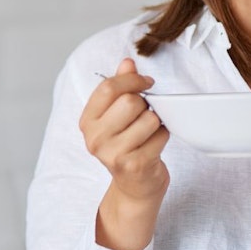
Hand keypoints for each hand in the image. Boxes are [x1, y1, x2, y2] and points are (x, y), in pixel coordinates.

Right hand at [79, 57, 169, 249]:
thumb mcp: (117, 116)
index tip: (146, 82)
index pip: (108, 88)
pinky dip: (163, 136)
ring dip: (156, 122)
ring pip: (148, 118)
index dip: (132, 80)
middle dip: (145, 104)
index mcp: (87, 122)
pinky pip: (159, 136)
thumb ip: (121, 87)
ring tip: (149, 132)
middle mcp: (95, 138)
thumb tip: (127, 62)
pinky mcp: (134, 165)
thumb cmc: (128, 145)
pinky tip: (155, 145)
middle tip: (146, 114)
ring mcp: (113, 154)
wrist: (135, 187)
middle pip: (130, 102)